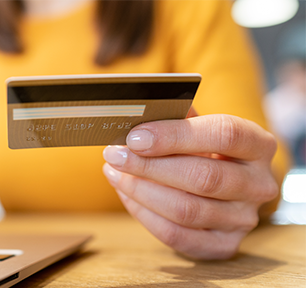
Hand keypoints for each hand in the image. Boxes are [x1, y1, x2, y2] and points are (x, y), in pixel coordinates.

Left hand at [102, 114, 278, 259]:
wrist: (222, 187)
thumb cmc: (203, 150)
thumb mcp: (197, 126)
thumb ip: (174, 119)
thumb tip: (135, 117)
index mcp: (259, 145)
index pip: (223, 135)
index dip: (175, 136)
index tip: (135, 137)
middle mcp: (259, 184)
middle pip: (203, 177)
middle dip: (149, 166)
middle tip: (115, 155)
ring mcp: (243, 220)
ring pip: (186, 209)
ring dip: (140, 190)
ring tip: (115, 173)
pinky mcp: (223, 245)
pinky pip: (176, 234)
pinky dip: (144, 214)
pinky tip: (127, 194)